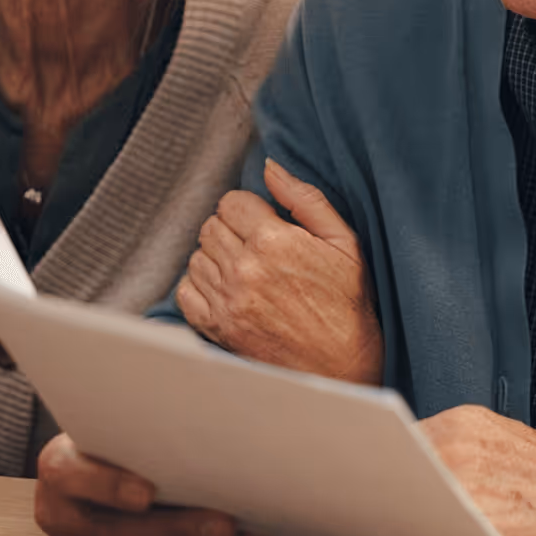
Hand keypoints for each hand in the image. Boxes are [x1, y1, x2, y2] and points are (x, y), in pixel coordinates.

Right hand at [32, 433, 273, 535]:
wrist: (98, 470)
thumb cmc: (121, 432)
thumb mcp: (120, 418)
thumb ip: (145, 418)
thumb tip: (208, 400)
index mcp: (59, 468)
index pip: (70, 476)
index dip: (107, 486)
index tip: (148, 493)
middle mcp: (62, 519)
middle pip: (116, 534)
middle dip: (177, 531)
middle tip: (229, 524)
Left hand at [177, 159, 380, 382]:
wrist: (343, 368)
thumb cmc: (349, 304)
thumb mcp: (343, 243)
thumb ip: (304, 199)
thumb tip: (270, 167)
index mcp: (273, 241)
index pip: (231, 202)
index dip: (247, 208)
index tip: (262, 222)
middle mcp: (244, 269)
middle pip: (211, 226)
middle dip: (231, 230)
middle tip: (256, 247)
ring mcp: (227, 300)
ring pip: (196, 257)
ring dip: (216, 258)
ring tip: (245, 271)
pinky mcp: (217, 328)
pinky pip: (186, 292)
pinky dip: (200, 287)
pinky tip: (226, 291)